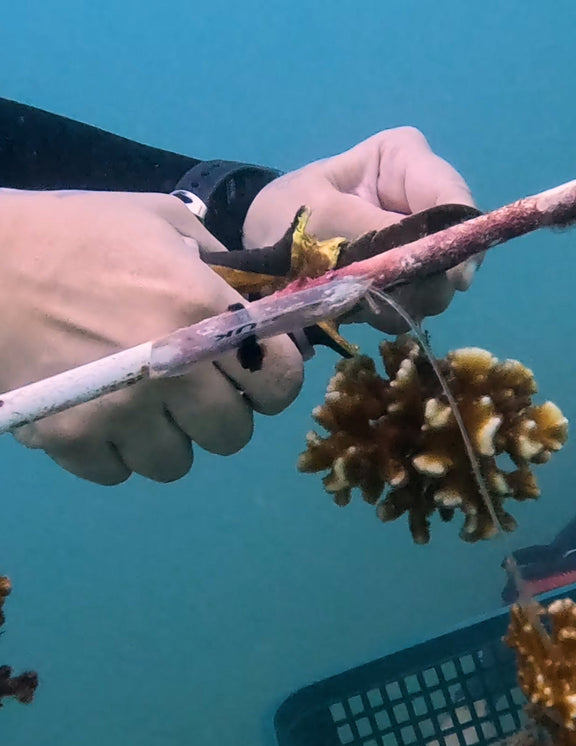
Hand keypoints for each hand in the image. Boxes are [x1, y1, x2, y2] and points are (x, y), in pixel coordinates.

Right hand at [0, 190, 303, 483]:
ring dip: (165, 438)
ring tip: (138, 402)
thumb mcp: (161, 222)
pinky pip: (118, 472)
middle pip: (234, 435)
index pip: (282, 381)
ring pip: (176, 463)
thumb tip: (263, 302)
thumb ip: (222, 263)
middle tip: (190, 389)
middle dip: (218, 414)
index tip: (251, 373)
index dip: (272, 380)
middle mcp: (175, 372)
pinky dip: (112, 451)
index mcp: (204, 314)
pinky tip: (97, 413)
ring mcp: (122, 412)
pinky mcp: (72, 439)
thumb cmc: (74, 235)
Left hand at [242, 127, 478, 333]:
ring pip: (438, 283)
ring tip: (358, 299)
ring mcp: (420, 243)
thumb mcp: (325, 215)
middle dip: (425, 279)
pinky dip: (388, 312)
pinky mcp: (409, 276)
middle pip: (454, 247)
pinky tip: (358, 306)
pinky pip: (416, 304)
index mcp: (407, 161)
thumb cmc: (287, 211)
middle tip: (386, 296)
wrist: (260, 242)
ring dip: (402, 300)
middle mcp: (424, 199)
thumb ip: (377, 235)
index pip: (456, 199)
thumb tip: (429, 264)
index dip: (463, 239)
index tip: (454, 279)